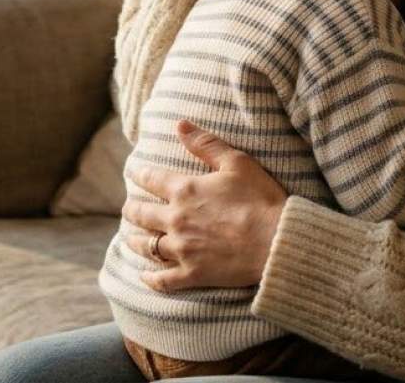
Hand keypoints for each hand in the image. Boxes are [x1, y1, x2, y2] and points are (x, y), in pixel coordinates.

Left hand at [121, 120, 288, 291]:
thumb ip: (206, 143)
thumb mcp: (237, 162)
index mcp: (185, 190)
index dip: (140, 174)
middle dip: (132, 210)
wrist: (276, 240)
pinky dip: (151, 279)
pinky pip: (163, 280)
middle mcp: (176, 219)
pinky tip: (145, 277)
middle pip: (142, 214)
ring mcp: (182, 249)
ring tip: (130, 238)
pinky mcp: (193, 274)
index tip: (133, 173)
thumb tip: (180, 125)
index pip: (152, 179)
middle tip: (128, 208)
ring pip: (147, 246)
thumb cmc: (260, 198)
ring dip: (135, 241)